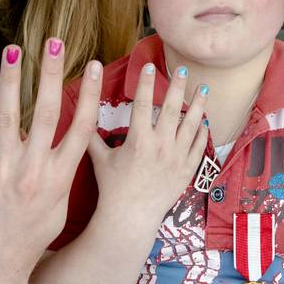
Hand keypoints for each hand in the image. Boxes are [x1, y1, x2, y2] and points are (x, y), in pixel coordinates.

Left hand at [0, 39, 102, 283]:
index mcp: (61, 176)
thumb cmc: (34, 236)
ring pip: (8, 116)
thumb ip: (63, 169)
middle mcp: (35, 169)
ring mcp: (5, 170)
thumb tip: (71, 140)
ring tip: (14, 50)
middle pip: (46, 112)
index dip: (90, 94)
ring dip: (10, 80)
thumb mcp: (60, 204)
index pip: (82, 127)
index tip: (95, 65)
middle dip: (51, 74)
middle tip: (56, 42)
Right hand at [88, 63, 207, 219]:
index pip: (142, 104)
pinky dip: (202, 132)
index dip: (145, 83)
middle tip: (181, 69)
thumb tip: (80, 116)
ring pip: (191, 125)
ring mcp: (177, 158)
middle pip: (171, 109)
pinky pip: (199, 147)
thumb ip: (91, 136)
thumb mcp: (99, 160)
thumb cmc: (112, 189)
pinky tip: (204, 121)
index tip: (148, 66)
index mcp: (138, 140)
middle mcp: (160, 146)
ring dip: (197, 105)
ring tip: (202, 88)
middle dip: (176, 86)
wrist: (130, 218)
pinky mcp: (187, 170)